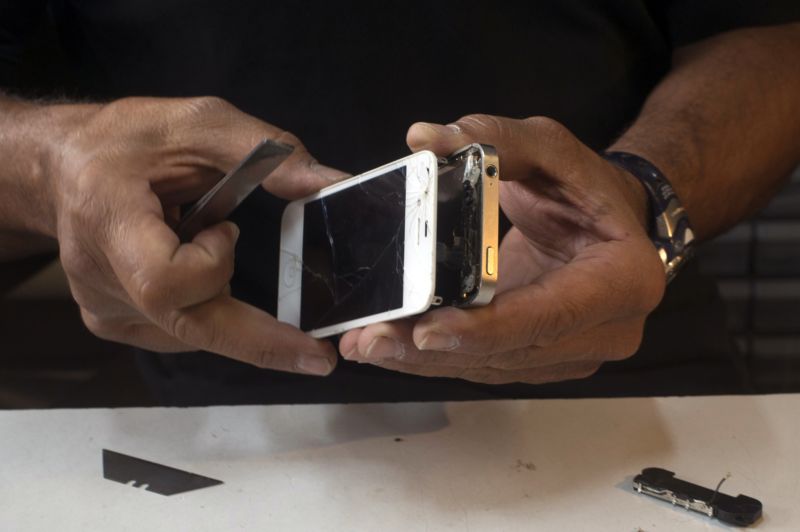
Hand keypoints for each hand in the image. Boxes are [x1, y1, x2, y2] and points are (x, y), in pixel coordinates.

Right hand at [52, 96, 345, 374]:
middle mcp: (99, 279)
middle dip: (262, 342)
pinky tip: (195, 265)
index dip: (211, 267)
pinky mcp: (111, 323)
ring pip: (190, 332)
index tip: (227, 227)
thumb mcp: (198, 122)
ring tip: (209, 241)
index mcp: (109, 220)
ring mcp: (103, 309)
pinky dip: (207, 307)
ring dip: (225, 300)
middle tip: (319, 357)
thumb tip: (328, 183)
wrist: (61, 167)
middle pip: (187, 328)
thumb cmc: (125, 140)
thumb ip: (267, 152)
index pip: (163, 282)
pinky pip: (178, 333)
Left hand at [339, 115, 665, 383]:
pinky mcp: (547, 361)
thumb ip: (493, 139)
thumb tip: (423, 139)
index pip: (548, 315)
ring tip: (369, 345)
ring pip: (492, 368)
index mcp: (624, 279)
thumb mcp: (550, 150)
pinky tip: (396, 346)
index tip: (425, 330)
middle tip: (371, 341)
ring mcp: (577, 354)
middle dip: (435, 352)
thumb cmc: (587, 188)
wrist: (615, 224)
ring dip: (427, 362)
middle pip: (510, 352)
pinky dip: (440, 360)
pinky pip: (488, 366)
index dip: (485, 328)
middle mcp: (608, 330)